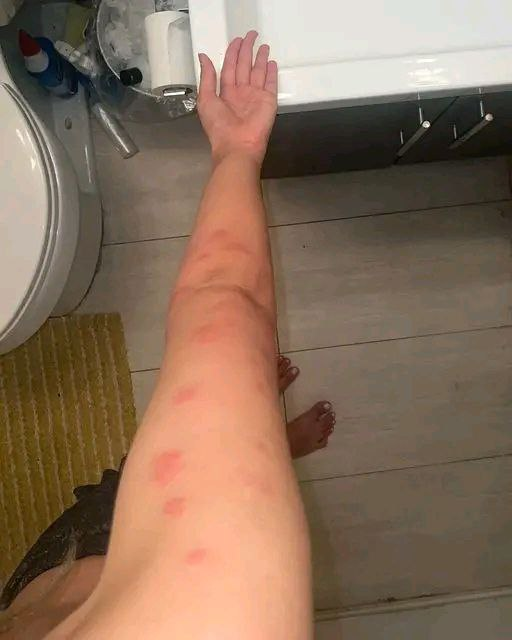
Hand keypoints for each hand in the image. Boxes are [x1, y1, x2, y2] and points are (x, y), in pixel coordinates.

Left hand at [197, 31, 277, 165]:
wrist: (237, 146)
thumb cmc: (219, 128)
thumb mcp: (205, 99)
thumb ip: (206, 77)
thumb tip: (203, 57)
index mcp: (225, 93)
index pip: (230, 68)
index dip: (233, 53)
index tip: (237, 40)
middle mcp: (241, 94)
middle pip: (244, 67)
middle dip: (247, 50)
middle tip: (251, 36)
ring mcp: (255, 97)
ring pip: (258, 72)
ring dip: (260, 59)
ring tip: (263, 45)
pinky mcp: (268, 102)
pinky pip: (271, 84)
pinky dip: (271, 73)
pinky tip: (271, 63)